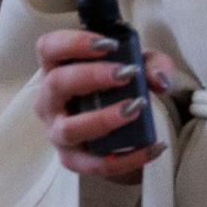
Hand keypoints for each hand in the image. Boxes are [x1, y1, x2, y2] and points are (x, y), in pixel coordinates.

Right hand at [34, 28, 177, 181]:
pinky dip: (128, 158)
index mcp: (56, 71)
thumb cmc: (120, 92)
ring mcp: (57, 133)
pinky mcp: (73, 161)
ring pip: (70, 128)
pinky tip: (154, 147)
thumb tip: (158, 80)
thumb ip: (153, 66)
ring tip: (135, 108)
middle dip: (92, 76)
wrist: (121, 134)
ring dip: (103, 118)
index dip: (73, 42)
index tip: (108, 44)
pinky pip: (97, 164)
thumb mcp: (139, 69)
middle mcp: (50, 102)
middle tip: (127, 74)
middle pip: (56, 83)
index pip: (48, 48)